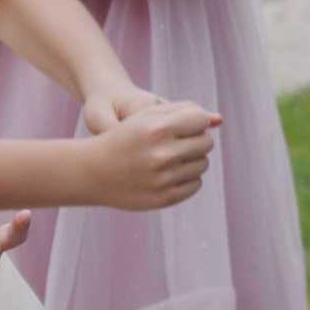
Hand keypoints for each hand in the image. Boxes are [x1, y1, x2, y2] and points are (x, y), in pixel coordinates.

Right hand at [79, 101, 218, 210]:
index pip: (201, 121)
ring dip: (192, 160)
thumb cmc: (122, 139)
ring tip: (171, 159)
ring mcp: (163, 178)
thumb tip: (218, 119)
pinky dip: (188, 178)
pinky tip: (169, 174)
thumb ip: (181, 111)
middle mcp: (161, 154)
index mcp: (157, 129)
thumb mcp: (145, 117)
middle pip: (206, 143)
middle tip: (177, 143)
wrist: (92, 173)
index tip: (184, 126)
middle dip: (196, 141)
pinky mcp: (164, 198)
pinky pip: (196, 184)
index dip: (196, 122)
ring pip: (203, 164)